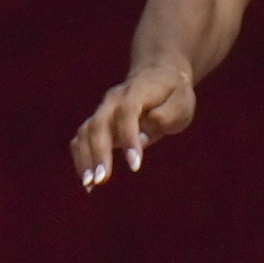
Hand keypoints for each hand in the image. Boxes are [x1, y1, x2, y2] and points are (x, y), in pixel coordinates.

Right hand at [73, 60, 195, 188]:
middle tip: (101, 180)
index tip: (135, 166)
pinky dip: (81, 159)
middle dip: (99, 153)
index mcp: (137, 91)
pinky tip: (88, 182)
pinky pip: (81, 140)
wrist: (157, 76)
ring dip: (85, 159)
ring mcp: (102, 110)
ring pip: (85, 133)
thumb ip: (167, 116)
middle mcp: (113, 99)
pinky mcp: (96, 123)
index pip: (127, 112)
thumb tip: (142, 137)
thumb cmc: (173, 95)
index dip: (128, 138)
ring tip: (90, 185)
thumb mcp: (182, 102)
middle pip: (99, 124)